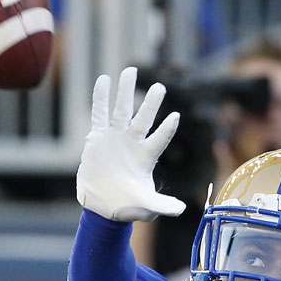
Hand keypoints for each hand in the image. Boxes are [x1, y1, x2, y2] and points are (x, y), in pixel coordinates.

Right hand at [76, 67, 184, 221]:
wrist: (102, 206)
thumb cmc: (128, 206)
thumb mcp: (147, 206)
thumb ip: (163, 205)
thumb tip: (182, 210)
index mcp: (146, 157)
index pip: (160, 139)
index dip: (167, 129)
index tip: (175, 115)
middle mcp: (133, 143)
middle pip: (143, 119)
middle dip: (150, 102)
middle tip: (159, 85)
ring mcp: (115, 138)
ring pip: (121, 111)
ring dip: (125, 91)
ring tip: (130, 70)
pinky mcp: (98, 138)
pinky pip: (99, 114)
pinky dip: (101, 98)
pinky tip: (103, 80)